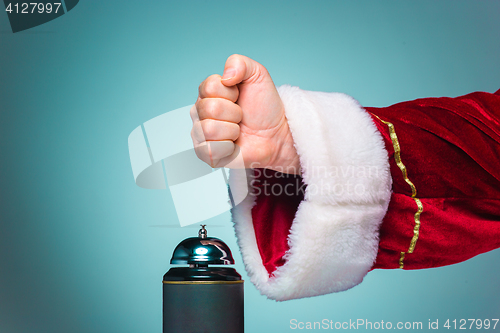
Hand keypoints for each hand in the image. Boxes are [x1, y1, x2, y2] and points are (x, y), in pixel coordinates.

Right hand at [190, 54, 299, 173]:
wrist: (276, 134)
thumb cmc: (265, 107)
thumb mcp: (258, 75)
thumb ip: (240, 63)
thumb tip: (225, 76)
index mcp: (208, 92)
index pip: (209, 86)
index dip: (230, 92)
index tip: (240, 97)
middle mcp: (200, 112)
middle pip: (209, 108)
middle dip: (234, 112)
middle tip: (241, 116)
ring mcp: (201, 134)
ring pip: (208, 129)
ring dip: (231, 130)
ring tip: (238, 131)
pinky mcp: (206, 154)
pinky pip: (208, 150)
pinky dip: (227, 148)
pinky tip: (233, 145)